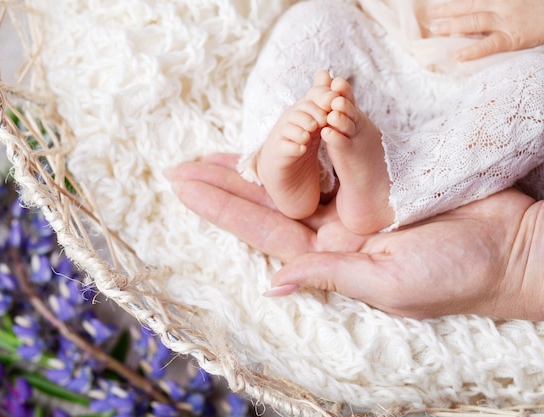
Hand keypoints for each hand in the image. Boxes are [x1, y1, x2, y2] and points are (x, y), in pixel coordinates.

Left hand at [167, 153, 543, 319]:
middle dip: (226, 181)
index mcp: (330, 258)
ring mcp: (355, 203)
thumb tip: (273, 287)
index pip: (263, 229)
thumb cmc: (456, 276)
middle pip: (269, 199)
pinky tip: (278, 129)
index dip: (221, 208)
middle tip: (183, 164)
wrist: (512, 247)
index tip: (184, 188)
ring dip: (259, 156)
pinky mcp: (379, 179)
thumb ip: (329, 276)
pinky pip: (334, 154)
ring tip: (217, 147)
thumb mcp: (387, 284)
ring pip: (296, 174)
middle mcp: (335, 231)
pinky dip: (307, 138)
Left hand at [426, 0, 543, 60]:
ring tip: (435, 29)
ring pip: (475, 22)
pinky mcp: (511, 38)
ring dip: (453, 25)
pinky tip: (457, 56)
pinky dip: (473, 51)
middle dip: (448, 10)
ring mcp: (506, 21)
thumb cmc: (534, 7)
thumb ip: (491, 2)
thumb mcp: (513, 0)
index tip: (436, 5)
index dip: (454, 2)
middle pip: (470, 6)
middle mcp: (501, 5)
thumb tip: (473, 8)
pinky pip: (489, 45)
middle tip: (430, 15)